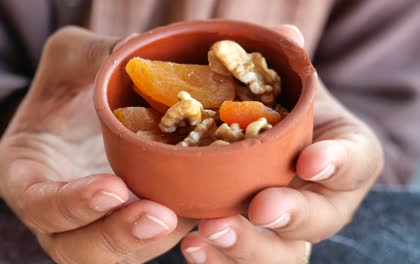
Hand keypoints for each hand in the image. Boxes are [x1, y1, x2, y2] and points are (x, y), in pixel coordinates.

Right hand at [0, 27, 195, 262]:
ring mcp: (88, 225)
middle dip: (119, 236)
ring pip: (115, 255)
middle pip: (77, 248)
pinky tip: (200, 212)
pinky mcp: (121, 225)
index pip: (38, 204)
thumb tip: (134, 51)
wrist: (78, 114)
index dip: (73, 204)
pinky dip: (171, 234)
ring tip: (190, 217)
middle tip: (160, 216)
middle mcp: (54, 214)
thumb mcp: (69, 59)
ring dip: (152, 242)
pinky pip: (143, 244)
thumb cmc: (65, 87)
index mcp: (24, 176)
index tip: (113, 187)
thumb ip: (92, 56)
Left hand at [179, 25, 383, 262]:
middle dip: (291, 216)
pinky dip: (217, 257)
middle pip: (319, 220)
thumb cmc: (284, 113)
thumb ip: (287, 64)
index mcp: (343, 157)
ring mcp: (288, 229)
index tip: (310, 159)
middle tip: (259, 207)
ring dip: (247, 246)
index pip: (356, 162)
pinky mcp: (254, 242)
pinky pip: (241, 258)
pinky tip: (191, 247)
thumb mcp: (290, 85)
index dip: (338, 163)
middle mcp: (322, 200)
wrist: (266, 142)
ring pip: (281, 253)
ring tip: (210, 232)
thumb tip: (283, 35)